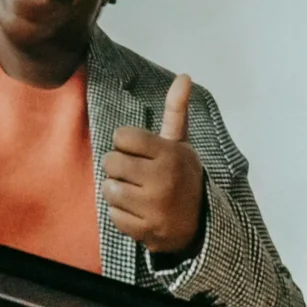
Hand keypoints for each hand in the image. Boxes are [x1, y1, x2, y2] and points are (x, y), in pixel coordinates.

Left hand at [103, 75, 206, 254]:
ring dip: (116, 190)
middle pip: (110, 161)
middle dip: (118, 167)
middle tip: (134, 174)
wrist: (199, 224)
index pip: (122, 136)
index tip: (138, 152)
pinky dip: (121, 214)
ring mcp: (153, 206)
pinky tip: (138, 212)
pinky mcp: (144, 229)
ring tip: (135, 192)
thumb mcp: (181, 144)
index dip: (126, 143)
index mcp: (170, 154)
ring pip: (108, 188)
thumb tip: (183, 76)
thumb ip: (176, 111)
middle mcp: (162, 179)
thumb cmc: (182, 177)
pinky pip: (112, 215)